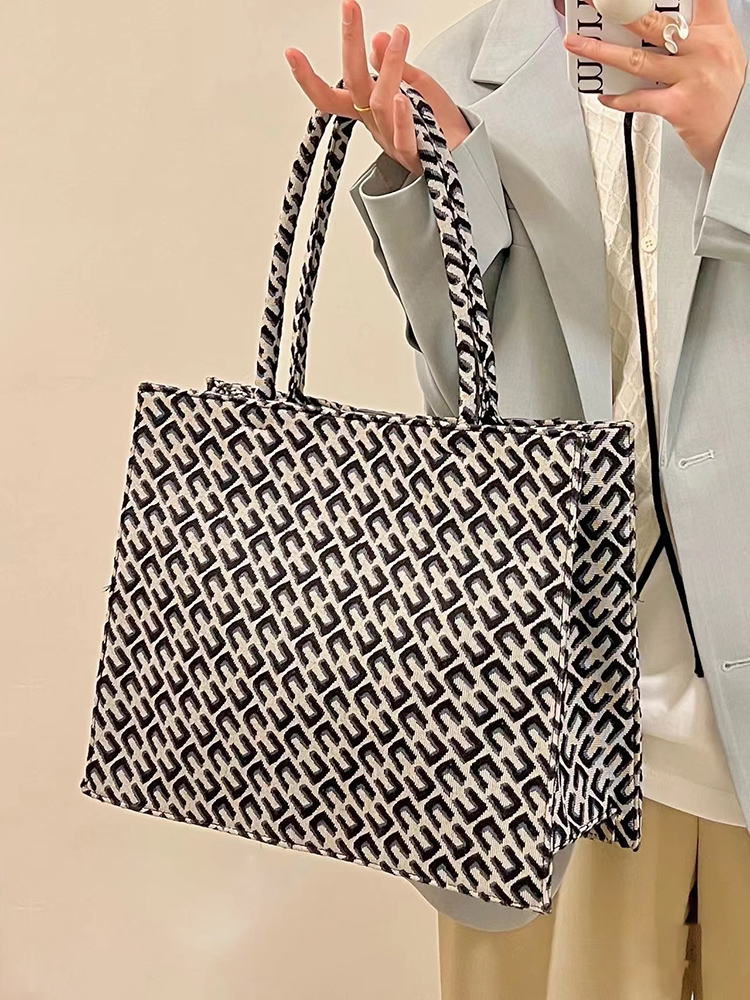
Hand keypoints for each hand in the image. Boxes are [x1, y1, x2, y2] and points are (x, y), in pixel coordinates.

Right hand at [284, 0, 470, 175]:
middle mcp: (375, 125)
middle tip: (350, 9)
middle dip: (350, 45)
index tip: (292, 52)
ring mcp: (391, 140)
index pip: (330, 97)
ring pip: (381, 102)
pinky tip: (401, 96)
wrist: (464, 158)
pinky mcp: (413, 153)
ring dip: (390, 65)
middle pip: (354, 87)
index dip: (309, 79)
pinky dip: (401, 116)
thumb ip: (395, 66)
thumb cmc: (439, 126)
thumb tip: (378, 37)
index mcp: (369, 111)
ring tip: (400, 36)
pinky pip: (402, 136)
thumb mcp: (416, 86)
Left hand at [563, 0, 747, 173]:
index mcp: (715, 31)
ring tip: (579, 45)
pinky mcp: (678, 106)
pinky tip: (604, 94)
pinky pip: (639, 99)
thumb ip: (696, 34)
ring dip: (602, 52)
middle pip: (654, 23)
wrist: (739, 136)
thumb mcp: (721, 53)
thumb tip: (661, 26)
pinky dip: (618, 98)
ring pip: (637, 59)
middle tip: (597, 6)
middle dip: (621, 12)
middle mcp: (703, 49)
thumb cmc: (727, 95)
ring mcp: (691, 77)